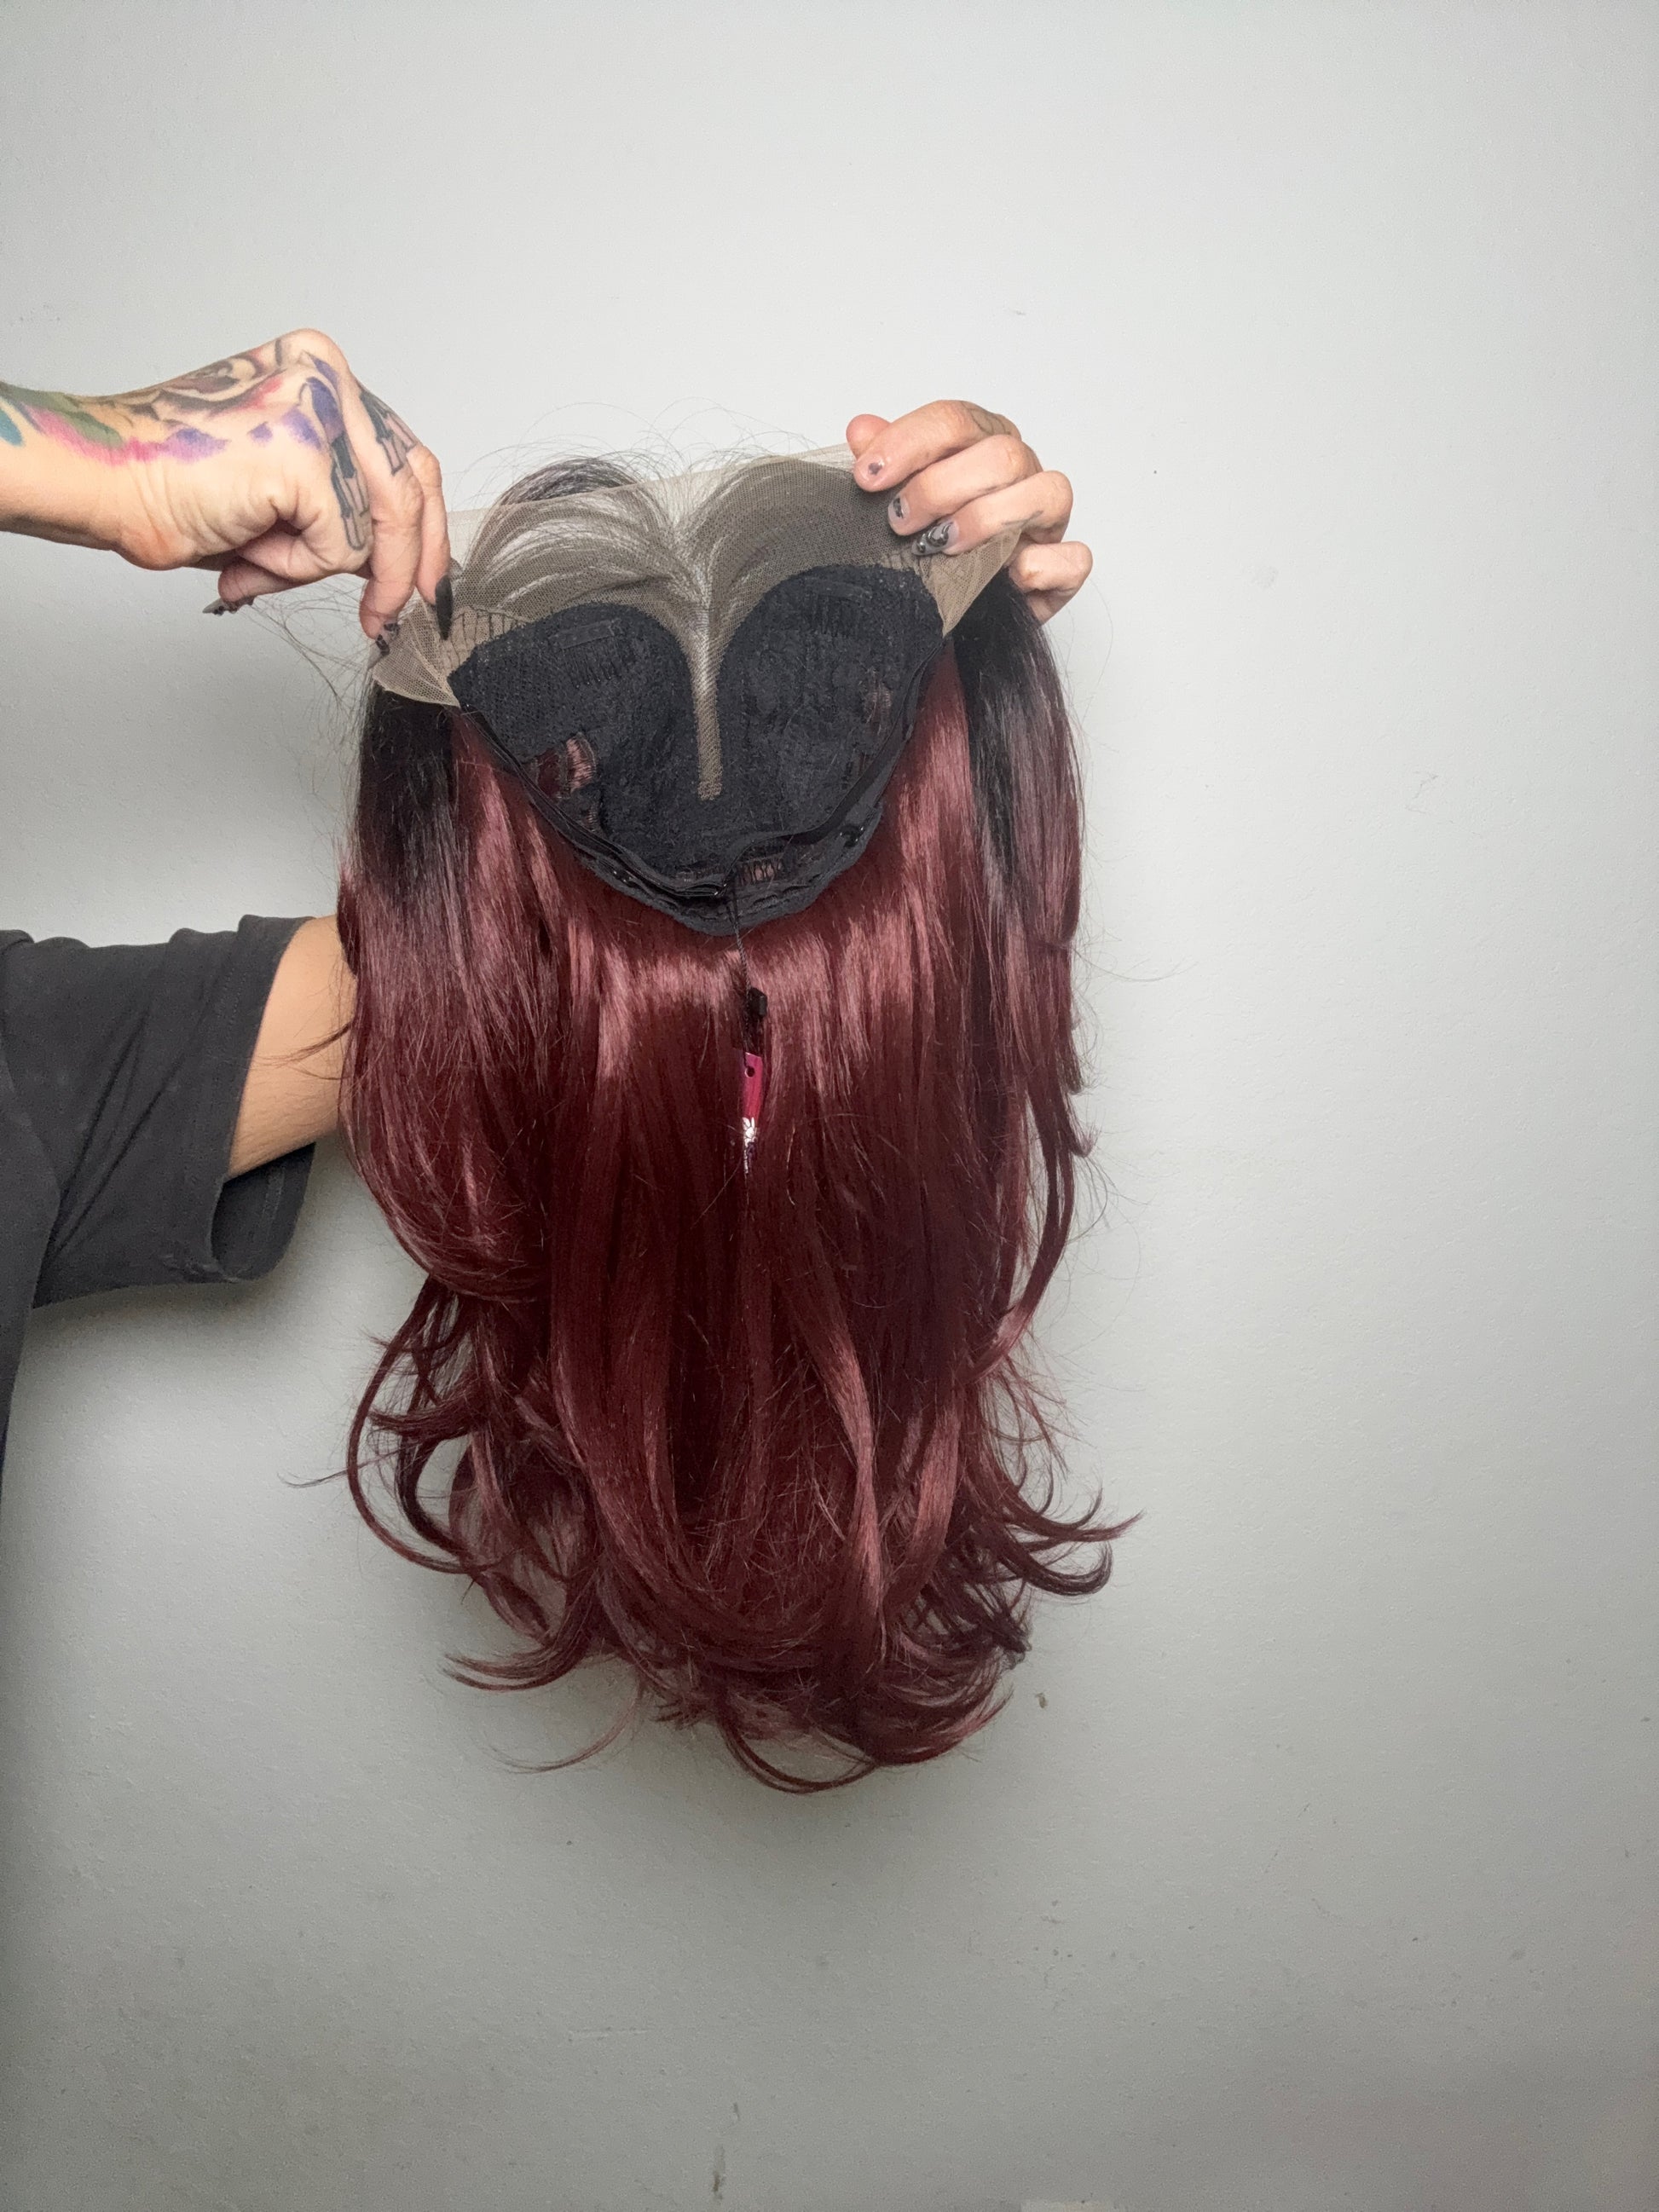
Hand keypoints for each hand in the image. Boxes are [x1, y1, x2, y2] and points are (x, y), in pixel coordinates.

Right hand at [0, 330, 447, 638]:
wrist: (107, 482)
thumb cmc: (173, 487)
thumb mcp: (281, 495)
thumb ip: (340, 508)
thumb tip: (390, 562)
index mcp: (320, 368)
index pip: (404, 453)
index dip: (422, 527)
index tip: (422, 582)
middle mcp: (327, 372)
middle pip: (413, 483)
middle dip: (409, 563)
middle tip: (388, 615)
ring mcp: (321, 404)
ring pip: (382, 524)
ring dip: (320, 565)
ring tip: (258, 558)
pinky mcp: (309, 452)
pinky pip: (342, 547)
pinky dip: (294, 567)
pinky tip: (245, 546)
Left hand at [843, 401, 1089, 623]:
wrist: (948, 611)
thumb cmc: (926, 548)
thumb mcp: (896, 504)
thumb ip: (884, 467)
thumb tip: (861, 430)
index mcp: (979, 443)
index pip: (955, 421)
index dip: (909, 444)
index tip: (868, 477)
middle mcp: (1020, 472)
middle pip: (1002, 453)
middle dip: (942, 487)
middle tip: (899, 522)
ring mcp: (1047, 518)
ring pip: (1048, 492)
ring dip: (988, 520)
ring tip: (942, 547)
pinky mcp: (1064, 567)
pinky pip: (1073, 558)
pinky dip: (1039, 567)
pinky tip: (1003, 579)